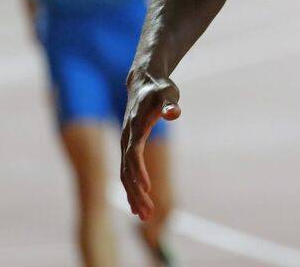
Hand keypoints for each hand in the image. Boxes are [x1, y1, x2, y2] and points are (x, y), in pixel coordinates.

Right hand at [120, 70, 180, 220]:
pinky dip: (131, 189)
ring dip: (133, 196)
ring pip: (125, 176)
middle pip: (127, 171)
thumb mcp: (167, 93)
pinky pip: (127, 172)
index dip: (140, 173)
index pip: (134, 155)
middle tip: (148, 215)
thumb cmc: (159, 88)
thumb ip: (169, 104)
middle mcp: (126, 139)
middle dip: (136, 193)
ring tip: (145, 217)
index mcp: (134, 128)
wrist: (144, 81)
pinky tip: (137, 205)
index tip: (148, 189)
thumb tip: (173, 112)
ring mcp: (126, 144)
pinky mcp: (129, 146)